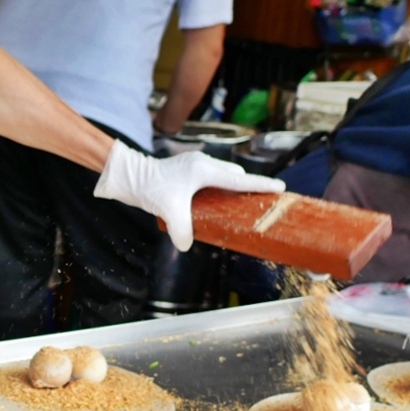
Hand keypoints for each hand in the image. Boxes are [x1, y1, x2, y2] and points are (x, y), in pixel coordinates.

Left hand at [94, 141, 284, 251]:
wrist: (130, 176)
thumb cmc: (150, 188)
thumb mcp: (168, 211)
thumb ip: (182, 229)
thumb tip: (186, 246)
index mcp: (204, 170)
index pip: (239, 179)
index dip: (261, 184)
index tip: (280, 187)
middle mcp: (203, 164)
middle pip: (234, 175)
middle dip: (248, 187)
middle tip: (260, 202)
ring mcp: (195, 165)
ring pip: (223, 175)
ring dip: (232, 187)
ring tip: (240, 204)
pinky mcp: (187, 169)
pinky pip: (212, 177)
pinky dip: (219, 187)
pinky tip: (215, 202)